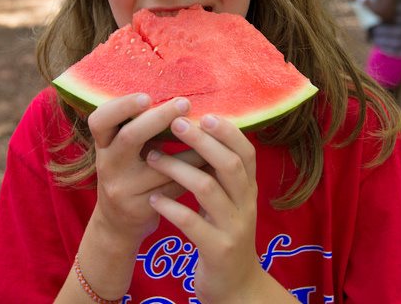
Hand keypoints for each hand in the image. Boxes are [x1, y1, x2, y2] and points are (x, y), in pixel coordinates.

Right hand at [88, 95, 205, 245]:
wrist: (117, 225)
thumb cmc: (127, 175)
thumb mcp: (122, 152)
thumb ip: (139, 129)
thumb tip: (178, 98)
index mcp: (103, 146)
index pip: (100, 120)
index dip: (121, 106)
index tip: (147, 96)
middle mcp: (109, 166)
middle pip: (130, 137)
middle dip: (159, 118)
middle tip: (184, 103)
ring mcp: (123, 189)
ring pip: (162, 164)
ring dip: (190, 147)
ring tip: (212, 132)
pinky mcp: (140, 208)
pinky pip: (174, 185)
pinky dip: (194, 171)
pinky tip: (212, 161)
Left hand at [145, 114, 270, 299]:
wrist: (236, 288)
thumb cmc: (224, 237)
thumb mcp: (230, 205)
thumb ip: (220, 176)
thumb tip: (199, 135)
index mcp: (248, 191)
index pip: (246, 152)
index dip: (227, 131)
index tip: (203, 114)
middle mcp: (246, 206)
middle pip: (229, 164)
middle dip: (201, 141)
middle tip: (175, 124)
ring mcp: (233, 229)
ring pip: (208, 189)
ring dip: (177, 169)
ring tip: (152, 158)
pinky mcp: (217, 251)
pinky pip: (192, 223)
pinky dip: (171, 207)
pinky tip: (153, 199)